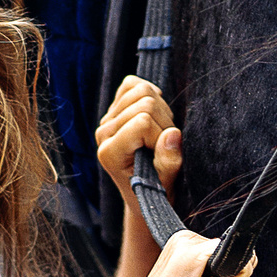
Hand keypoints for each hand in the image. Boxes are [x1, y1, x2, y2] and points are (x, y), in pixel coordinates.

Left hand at [96, 76, 180, 201]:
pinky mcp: (115, 108)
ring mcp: (108, 119)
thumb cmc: (156, 190)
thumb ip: (168, 161)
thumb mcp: (166, 182)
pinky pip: (132, 84)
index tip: (163, 153)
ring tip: (160, 131)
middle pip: (144, 101)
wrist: (144, 193)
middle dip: (164, 120)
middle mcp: (103, 133)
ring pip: (140, 89)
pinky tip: (154, 114)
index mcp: (109, 152)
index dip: (162, 134)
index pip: (142, 121)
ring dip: (160, 109)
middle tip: (164, 142)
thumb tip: (173, 134)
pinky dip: (150, 92)